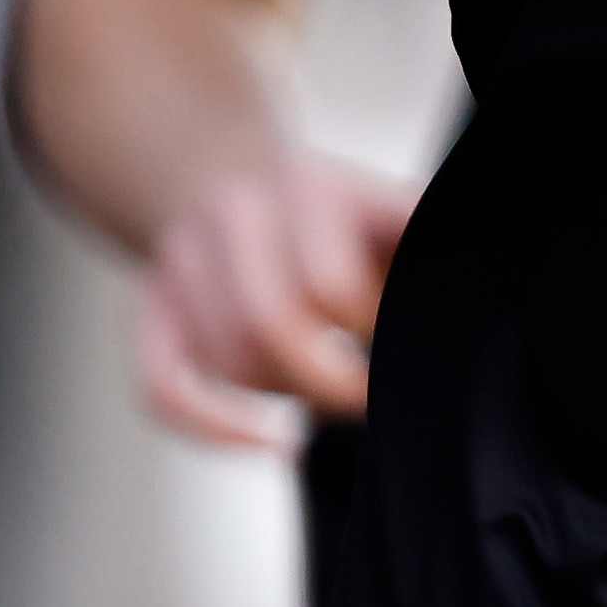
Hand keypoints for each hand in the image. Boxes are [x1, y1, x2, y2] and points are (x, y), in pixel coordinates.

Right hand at [132, 146, 420, 450]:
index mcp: (305, 186)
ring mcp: (181, 262)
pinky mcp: (150, 308)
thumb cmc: (321, 210)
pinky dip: (216, 428)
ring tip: (324, 383)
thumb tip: (457, 297)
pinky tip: (273, 441)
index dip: (368, 327)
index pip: (328, 285)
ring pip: (227, 364)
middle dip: (326, 380)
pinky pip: (164, 388)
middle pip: (265, 328)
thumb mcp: (378, 201)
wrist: (214, 165)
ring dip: (284, 392)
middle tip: (369, 392)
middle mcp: (235, 216)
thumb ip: (413, 237)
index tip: (399, 340)